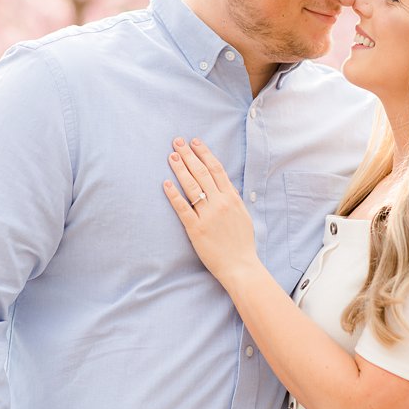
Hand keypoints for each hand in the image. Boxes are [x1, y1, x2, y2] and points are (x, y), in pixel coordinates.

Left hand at [162, 137, 259, 285]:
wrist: (241, 266)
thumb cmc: (242, 243)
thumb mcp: (242, 215)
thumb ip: (232, 199)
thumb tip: (223, 185)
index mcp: (232, 198)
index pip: (216, 169)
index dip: (204, 153)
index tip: (194, 142)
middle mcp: (220, 203)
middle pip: (202, 173)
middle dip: (188, 155)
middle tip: (177, 142)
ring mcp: (208, 215)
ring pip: (192, 187)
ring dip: (180, 169)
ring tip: (170, 156)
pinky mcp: (196, 229)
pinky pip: (183, 208)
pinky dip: (173, 194)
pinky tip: (165, 183)